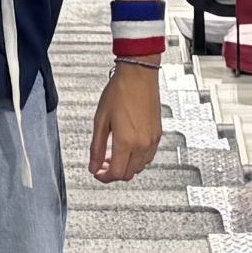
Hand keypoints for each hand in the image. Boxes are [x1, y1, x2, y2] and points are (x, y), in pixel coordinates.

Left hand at [88, 65, 161, 184]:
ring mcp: (152, 140)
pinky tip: (127, 149)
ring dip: (126, 166)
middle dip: (114, 173)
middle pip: (129, 174)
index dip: (104, 177)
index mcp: (126, 141)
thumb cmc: (120, 91)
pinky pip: (149, 157)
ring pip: (140, 167)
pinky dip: (137, 159)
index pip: (116, 173)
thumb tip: (93, 165)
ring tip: (113, 155)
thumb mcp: (100, 120)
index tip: (97, 173)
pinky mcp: (158, 134)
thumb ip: (96, 147)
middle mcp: (142, 143)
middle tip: (102, 164)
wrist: (138, 75)